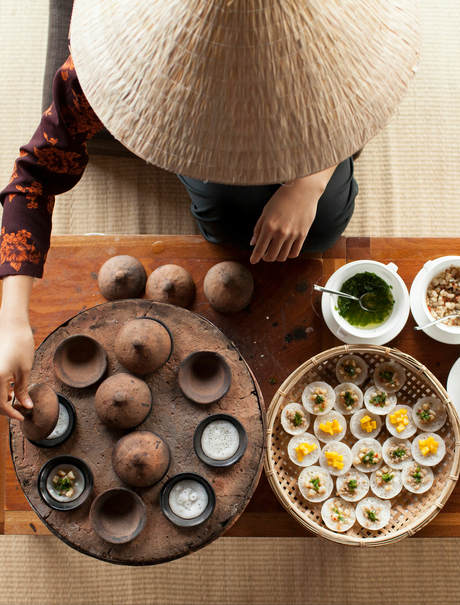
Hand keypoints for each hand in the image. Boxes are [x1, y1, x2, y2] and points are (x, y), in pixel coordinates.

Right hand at [0, 275, 34, 420]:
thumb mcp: (25, 370)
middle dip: (5, 409)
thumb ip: (23, 390)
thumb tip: (26, 406)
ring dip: (1, 400)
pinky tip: (9, 390)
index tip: (22, 417)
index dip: (11, 413)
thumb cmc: (20, 345)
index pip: (1, 404)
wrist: (12, 325)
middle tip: (20, 411)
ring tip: (16, 399)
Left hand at [249, 165, 337, 263]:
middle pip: (271, 256)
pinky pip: (295, 252)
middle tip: (265, 255)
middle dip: (266, 258)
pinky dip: (289, 255)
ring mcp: (293, 235)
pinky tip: (286, 250)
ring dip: (277, 257)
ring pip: (282, 256)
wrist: (303, 190)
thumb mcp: (265, 211)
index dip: (255, 258)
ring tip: (275, 251)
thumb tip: (253, 243)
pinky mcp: (303, 234)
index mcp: (268, 226)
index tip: (253, 261)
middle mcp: (280, 233)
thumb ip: (258, 228)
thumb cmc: (282, 198)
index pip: (259, 249)